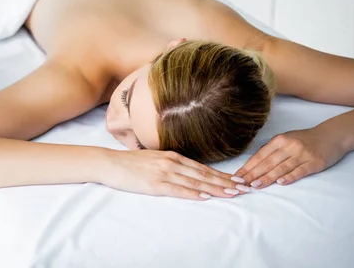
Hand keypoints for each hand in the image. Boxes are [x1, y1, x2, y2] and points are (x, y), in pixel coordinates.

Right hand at [103, 150, 245, 199]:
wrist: (110, 163)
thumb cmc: (129, 163)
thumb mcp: (153, 159)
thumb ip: (169, 164)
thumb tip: (183, 172)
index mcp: (172, 156)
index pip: (202, 168)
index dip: (221, 175)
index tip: (236, 180)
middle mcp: (172, 163)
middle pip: (203, 174)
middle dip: (225, 182)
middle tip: (243, 187)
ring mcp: (164, 173)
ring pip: (195, 182)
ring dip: (215, 188)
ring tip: (231, 193)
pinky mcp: (155, 184)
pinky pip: (178, 189)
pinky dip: (193, 193)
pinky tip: (205, 196)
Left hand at [234, 128, 346, 188]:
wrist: (331, 136)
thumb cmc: (304, 140)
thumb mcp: (286, 140)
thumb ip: (272, 150)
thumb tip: (254, 164)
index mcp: (279, 140)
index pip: (260, 156)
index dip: (248, 167)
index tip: (237, 176)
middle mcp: (289, 146)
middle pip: (267, 162)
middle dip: (253, 174)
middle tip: (241, 183)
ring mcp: (302, 154)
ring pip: (281, 168)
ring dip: (267, 177)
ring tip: (255, 185)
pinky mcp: (314, 163)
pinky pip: (299, 171)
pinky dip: (289, 177)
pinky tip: (280, 183)